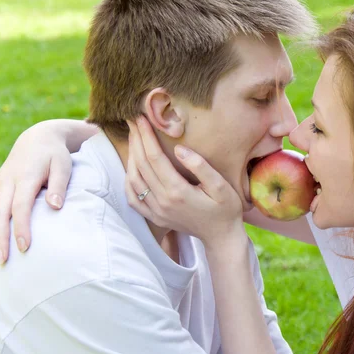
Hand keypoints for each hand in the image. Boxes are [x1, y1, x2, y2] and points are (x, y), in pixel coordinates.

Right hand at [0, 122, 72, 263]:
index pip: (20, 207)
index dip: (21, 227)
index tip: (25, 247)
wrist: (38, 138)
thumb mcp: (63, 166)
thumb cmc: (55, 155)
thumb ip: (58, 186)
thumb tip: (55, 206)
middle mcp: (8, 181)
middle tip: (3, 260)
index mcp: (26, 177)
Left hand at [126, 117, 245, 252]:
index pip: (154, 158)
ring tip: (133, 137)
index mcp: (177, 191)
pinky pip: (133, 198)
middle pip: (141, 165)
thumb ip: (200, 166)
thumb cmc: (226, 209)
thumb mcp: (220, 186)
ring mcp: (156, 211)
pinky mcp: (155, 217)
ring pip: (133, 180)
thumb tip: (178, 149)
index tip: (142, 118)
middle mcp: (162, 202)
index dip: (146, 136)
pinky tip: (131, 167)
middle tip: (132, 120)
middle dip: (136, 140)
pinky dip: (128, 180)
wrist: (222, 236)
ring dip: (131, 156)